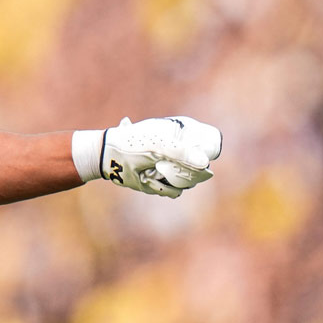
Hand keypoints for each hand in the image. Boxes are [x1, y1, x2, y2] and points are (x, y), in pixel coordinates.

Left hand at [80, 116, 222, 197]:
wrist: (110, 157)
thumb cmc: (133, 143)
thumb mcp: (157, 145)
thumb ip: (182, 152)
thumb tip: (205, 162)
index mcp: (185, 131)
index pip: (211, 140)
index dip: (207, 150)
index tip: (195, 156)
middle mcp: (184, 149)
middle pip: (204, 166)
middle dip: (184, 168)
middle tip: (162, 164)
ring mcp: (177, 166)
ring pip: (192, 180)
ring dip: (171, 178)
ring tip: (154, 169)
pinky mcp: (168, 182)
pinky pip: (176, 191)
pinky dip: (161, 186)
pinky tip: (149, 177)